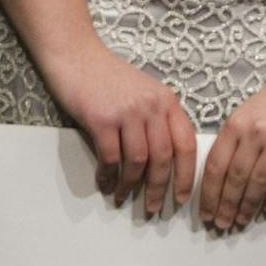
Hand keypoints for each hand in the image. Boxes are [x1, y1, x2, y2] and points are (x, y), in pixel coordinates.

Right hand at [51, 41, 196, 216]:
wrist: (78, 57)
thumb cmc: (110, 79)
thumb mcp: (145, 94)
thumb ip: (157, 120)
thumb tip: (162, 161)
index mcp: (168, 101)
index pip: (187, 143)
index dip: (187, 173)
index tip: (182, 197)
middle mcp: (153, 106)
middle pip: (164, 156)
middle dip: (160, 187)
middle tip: (154, 209)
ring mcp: (128, 112)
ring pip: (138, 160)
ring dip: (131, 185)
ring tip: (124, 198)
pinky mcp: (102, 119)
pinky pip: (110, 157)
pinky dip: (108, 176)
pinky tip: (104, 185)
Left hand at [198, 66, 265, 230]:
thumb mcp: (249, 110)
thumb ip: (234, 138)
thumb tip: (221, 177)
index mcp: (236, 123)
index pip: (215, 167)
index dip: (208, 195)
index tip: (205, 213)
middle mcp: (255, 132)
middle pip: (235, 179)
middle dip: (225, 207)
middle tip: (221, 225)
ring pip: (258, 184)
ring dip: (247, 207)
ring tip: (241, 221)